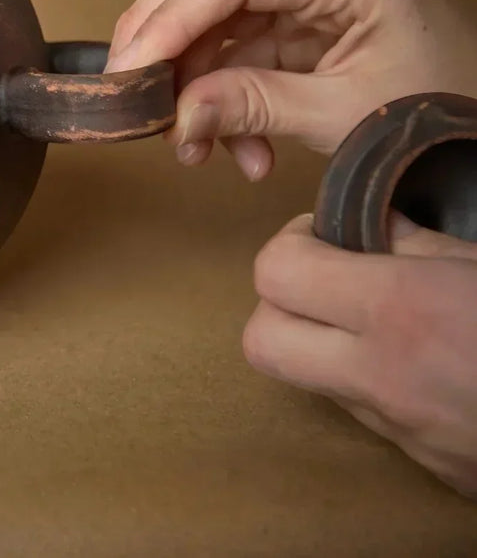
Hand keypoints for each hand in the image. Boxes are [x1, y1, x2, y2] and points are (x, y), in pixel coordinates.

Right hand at [105, 0, 476, 178]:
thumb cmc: (442, 115)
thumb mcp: (346, 116)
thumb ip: (255, 106)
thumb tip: (176, 115)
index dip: (171, 16)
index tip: (131, 71)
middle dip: (165, 37)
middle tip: (135, 97)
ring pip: (216, 8)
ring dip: (192, 77)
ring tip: (193, 145)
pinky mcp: (308, 14)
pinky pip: (239, 40)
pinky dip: (221, 91)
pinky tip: (232, 144)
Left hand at [245, 213, 476, 497]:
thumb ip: (418, 245)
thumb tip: (366, 224)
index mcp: (399, 312)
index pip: (275, 272)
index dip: (291, 244)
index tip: (327, 235)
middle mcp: (381, 376)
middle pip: (261, 340)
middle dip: (280, 303)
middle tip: (330, 279)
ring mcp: (401, 429)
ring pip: (311, 382)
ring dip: (326, 345)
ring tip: (385, 319)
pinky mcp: (427, 464)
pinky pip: (368, 416)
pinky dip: (376, 383)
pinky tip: (427, 362)